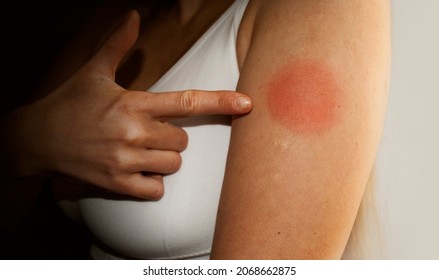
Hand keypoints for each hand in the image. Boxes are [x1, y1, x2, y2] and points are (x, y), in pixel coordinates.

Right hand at [6, 10, 251, 198]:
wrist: (36, 140)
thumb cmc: (69, 104)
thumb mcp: (94, 72)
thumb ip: (118, 45)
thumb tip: (132, 15)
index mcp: (134, 103)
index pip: (187, 101)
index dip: (220, 102)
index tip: (246, 104)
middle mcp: (134, 132)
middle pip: (184, 139)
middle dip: (172, 136)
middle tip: (147, 131)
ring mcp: (126, 160)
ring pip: (173, 163)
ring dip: (163, 157)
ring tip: (140, 149)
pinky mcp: (117, 184)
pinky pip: (156, 188)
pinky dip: (152, 182)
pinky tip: (136, 170)